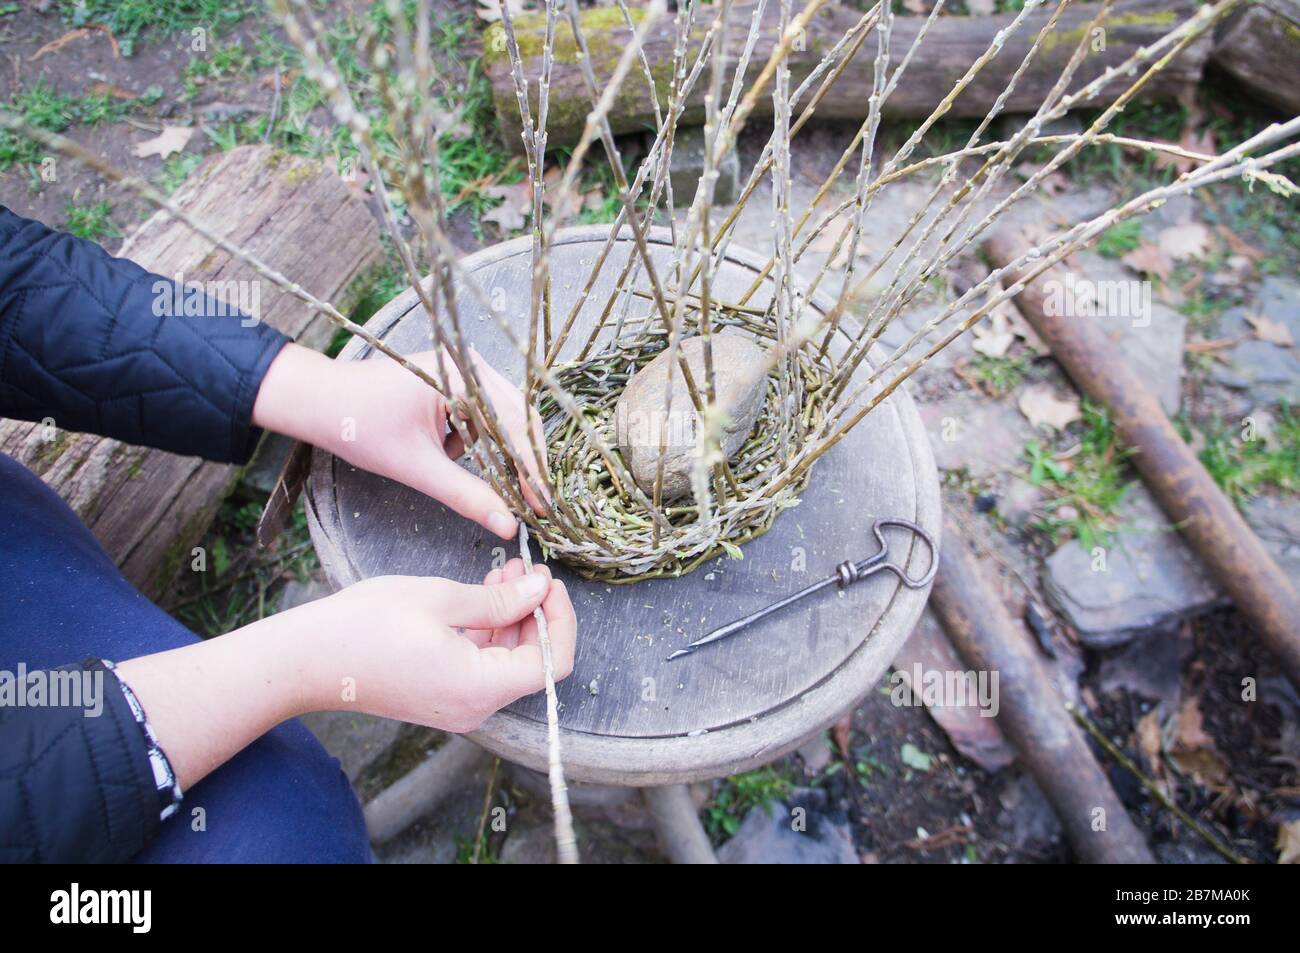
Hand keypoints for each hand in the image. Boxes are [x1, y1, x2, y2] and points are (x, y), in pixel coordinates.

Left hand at [253, 343, 546, 538]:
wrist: (319, 402)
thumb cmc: (359, 426)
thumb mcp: (417, 466)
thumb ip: (466, 495)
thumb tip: (506, 524)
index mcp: (462, 375)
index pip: (514, 425)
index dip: (531, 469)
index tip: (543, 505)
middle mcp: (470, 365)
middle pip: (517, 418)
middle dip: (523, 462)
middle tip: (533, 503)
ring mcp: (463, 371)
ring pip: (502, 419)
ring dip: (499, 453)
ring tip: (505, 489)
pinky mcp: (453, 383)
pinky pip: (483, 416)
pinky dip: (480, 444)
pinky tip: (466, 463)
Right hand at [303, 560, 575, 731]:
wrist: (305, 660)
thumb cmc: (364, 627)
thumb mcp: (440, 599)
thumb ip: (498, 600)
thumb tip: (540, 590)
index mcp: (480, 688)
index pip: (552, 663)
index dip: (560, 619)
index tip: (548, 582)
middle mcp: (474, 706)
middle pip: (531, 662)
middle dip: (535, 612)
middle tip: (525, 569)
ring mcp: (456, 703)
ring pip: (505, 660)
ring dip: (511, 616)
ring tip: (503, 572)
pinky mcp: (440, 694)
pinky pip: (480, 664)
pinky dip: (488, 630)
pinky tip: (482, 592)